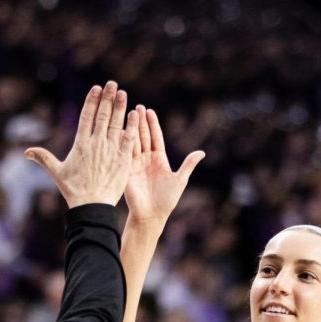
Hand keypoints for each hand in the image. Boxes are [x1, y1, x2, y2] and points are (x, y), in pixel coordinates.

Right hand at [25, 81, 137, 207]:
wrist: (92, 206)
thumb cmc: (74, 191)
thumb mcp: (57, 173)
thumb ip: (44, 158)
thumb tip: (26, 152)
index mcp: (80, 144)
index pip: (86, 116)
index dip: (92, 101)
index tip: (97, 88)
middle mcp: (96, 143)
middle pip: (102, 115)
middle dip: (107, 98)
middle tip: (112, 84)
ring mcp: (110, 150)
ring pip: (115, 123)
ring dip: (119, 106)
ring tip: (122, 92)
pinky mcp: (122, 159)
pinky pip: (128, 139)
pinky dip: (131, 125)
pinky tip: (135, 113)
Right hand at [123, 105, 204, 226]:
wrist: (151, 215)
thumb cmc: (167, 201)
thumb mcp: (180, 180)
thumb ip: (188, 165)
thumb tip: (202, 152)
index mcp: (160, 159)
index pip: (155, 137)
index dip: (152, 124)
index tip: (149, 111)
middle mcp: (146, 159)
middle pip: (143, 136)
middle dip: (140, 121)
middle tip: (136, 106)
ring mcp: (135, 164)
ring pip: (133, 141)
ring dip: (131, 128)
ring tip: (128, 113)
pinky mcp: (126, 170)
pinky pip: (124, 153)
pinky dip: (122, 141)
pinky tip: (119, 129)